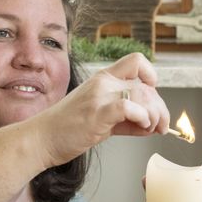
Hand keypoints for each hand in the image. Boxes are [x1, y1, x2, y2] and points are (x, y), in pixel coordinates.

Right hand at [37, 53, 169, 166]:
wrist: (40, 139)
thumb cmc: (66, 130)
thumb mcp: (100, 118)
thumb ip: (124, 118)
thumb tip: (149, 124)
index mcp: (103, 79)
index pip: (137, 61)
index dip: (151, 76)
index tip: (152, 97)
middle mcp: (103, 82)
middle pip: (146, 85)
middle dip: (160, 108)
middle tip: (161, 126)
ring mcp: (99, 96)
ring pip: (143, 94)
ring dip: (154, 115)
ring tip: (150, 129)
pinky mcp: (97, 113)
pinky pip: (129, 107)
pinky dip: (142, 118)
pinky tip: (141, 128)